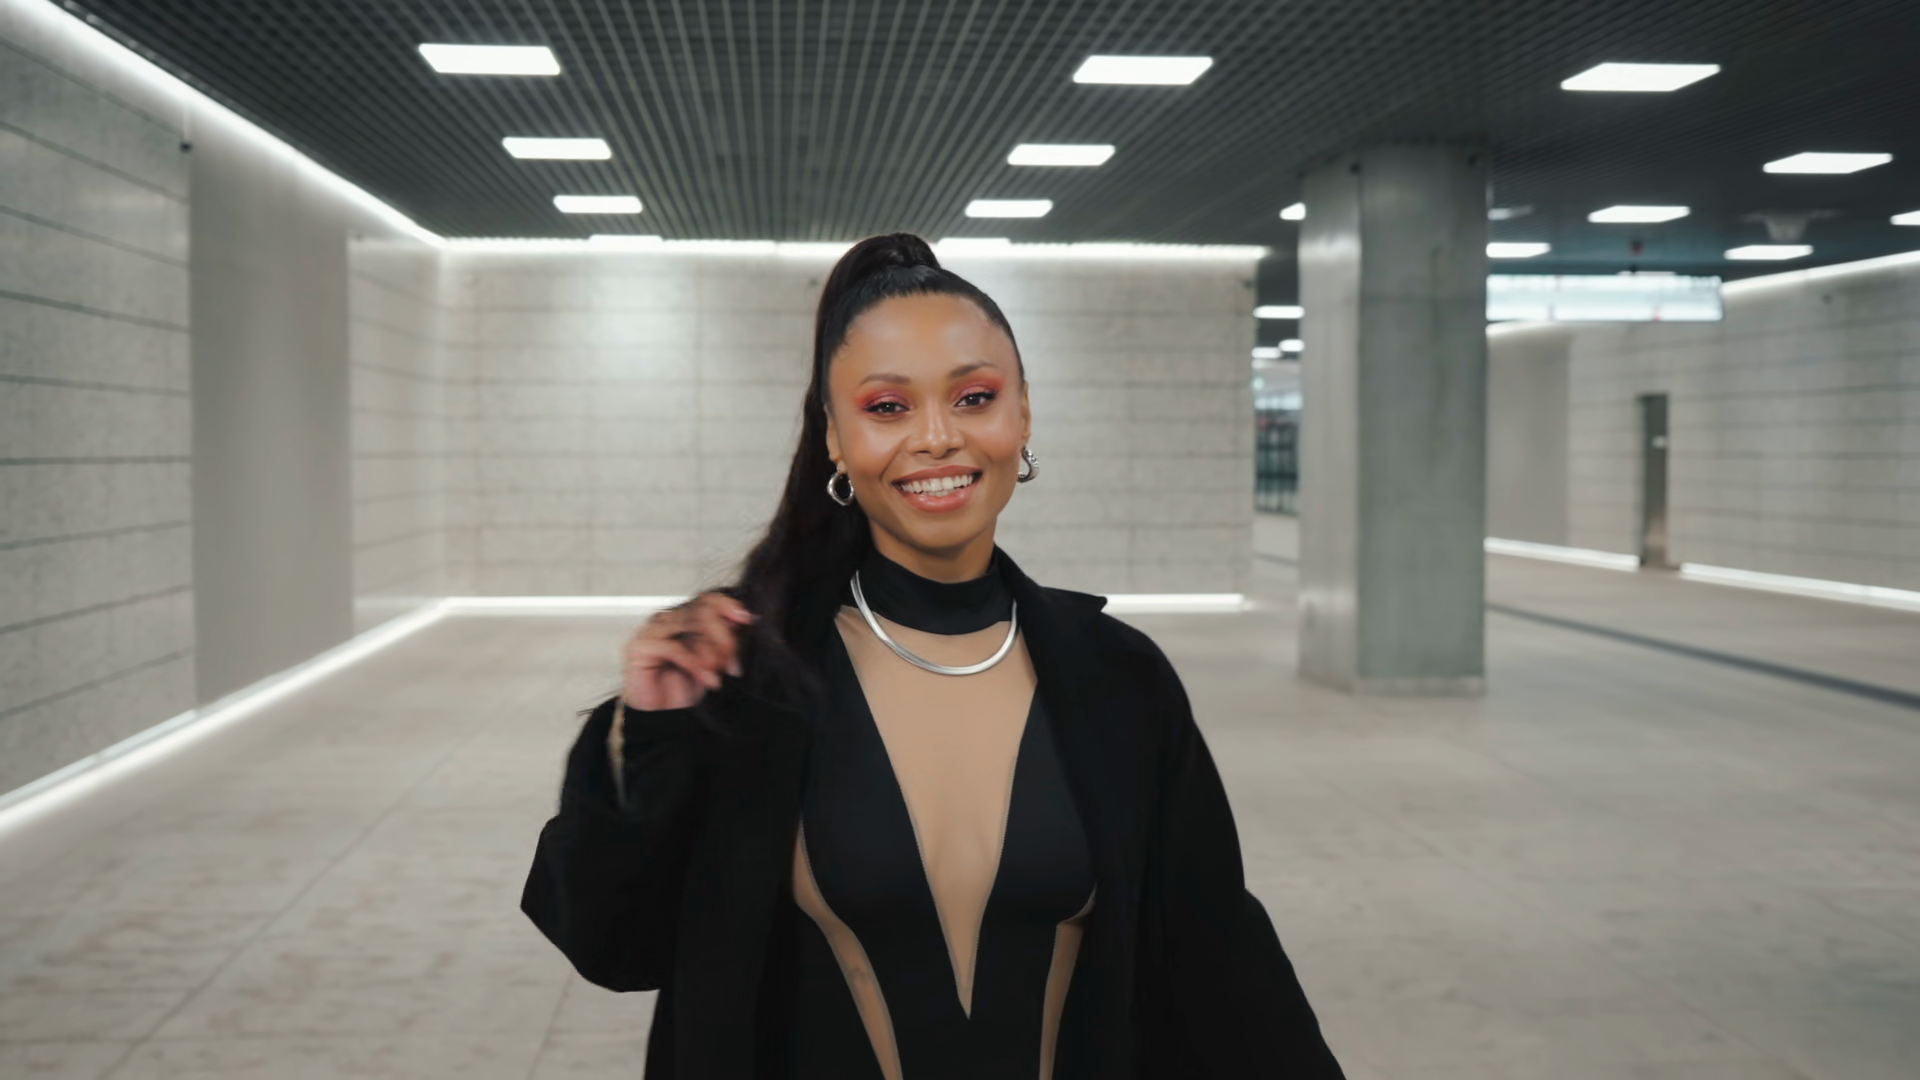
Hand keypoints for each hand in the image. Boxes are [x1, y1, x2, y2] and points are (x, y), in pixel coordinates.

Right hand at [622, 593, 755, 710]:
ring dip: (711, 651)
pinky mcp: (639, 647)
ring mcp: (651, 630)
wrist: (663, 717)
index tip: (746, 619)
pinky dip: (695, 663)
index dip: (727, 605)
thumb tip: (744, 620)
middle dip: (723, 637)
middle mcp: (666, 619)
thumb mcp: (713, 660)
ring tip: (718, 673)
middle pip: (701, 611)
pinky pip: (674, 647)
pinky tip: (707, 678)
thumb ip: (724, 639)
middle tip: (732, 663)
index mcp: (683, 618)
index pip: (706, 599)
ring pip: (689, 625)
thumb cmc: (684, 688)